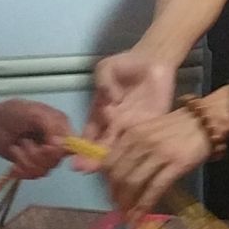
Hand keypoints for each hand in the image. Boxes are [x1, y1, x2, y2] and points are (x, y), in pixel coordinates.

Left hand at [0, 99, 68, 178]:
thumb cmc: (9, 115)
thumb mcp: (32, 113)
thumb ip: (50, 125)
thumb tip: (61, 143)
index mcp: (60, 125)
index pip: (70, 144)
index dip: (57, 150)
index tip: (44, 148)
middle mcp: (56, 141)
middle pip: (56, 159)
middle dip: (36, 155)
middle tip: (24, 143)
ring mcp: (45, 155)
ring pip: (45, 169)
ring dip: (26, 161)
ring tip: (17, 148)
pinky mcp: (34, 165)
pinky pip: (35, 175)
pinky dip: (22, 170)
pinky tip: (15, 162)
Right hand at [84, 49, 176, 167]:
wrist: (153, 60)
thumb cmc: (126, 65)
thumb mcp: (106, 69)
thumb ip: (104, 82)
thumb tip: (109, 99)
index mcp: (101, 114)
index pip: (90, 134)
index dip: (81, 146)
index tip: (74, 155)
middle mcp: (116, 124)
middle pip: (104, 145)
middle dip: (93, 157)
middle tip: (84, 169)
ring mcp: (134, 126)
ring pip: (122, 146)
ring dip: (113, 158)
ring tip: (102, 168)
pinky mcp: (152, 122)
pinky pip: (145, 138)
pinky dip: (137, 149)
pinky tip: (130, 159)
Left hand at [98, 107, 210, 220]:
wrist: (204, 121)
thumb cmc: (176, 127)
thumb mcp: (148, 131)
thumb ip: (133, 148)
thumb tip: (121, 174)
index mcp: (132, 135)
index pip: (109, 163)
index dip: (107, 184)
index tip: (112, 195)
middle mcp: (141, 143)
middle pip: (119, 176)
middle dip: (117, 197)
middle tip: (121, 210)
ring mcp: (159, 153)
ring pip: (134, 183)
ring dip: (129, 204)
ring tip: (130, 216)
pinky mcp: (175, 165)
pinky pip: (155, 188)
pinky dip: (145, 205)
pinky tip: (142, 215)